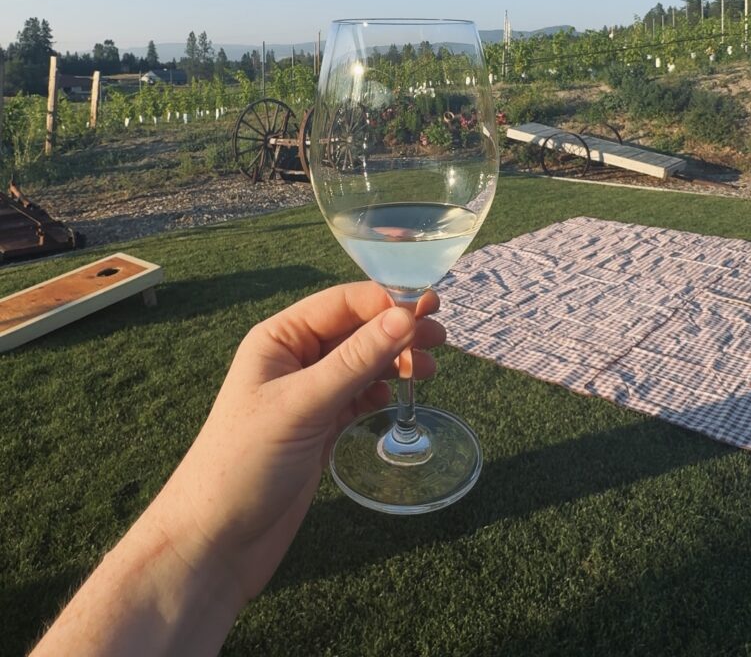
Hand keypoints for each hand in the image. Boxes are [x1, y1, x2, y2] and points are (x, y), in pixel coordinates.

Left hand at [151, 282, 444, 602]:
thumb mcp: (302, 405)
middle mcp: (294, 359)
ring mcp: (308, 395)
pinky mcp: (319, 428)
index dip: (386, 302)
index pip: (342, 303)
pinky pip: (358, 397)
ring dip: (394, 361)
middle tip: (440, 340)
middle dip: (397, 331)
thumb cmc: (244, 462)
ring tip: (429, 370)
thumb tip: (405, 316)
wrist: (216, 542)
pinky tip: (396, 397)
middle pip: (356, 331)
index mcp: (279, 339)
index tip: (430, 310)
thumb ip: (355, 360)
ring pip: (361, 364)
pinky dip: (380, 392)